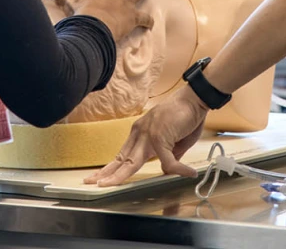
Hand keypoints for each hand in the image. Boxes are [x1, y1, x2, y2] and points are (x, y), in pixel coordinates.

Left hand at [84, 86, 208, 185]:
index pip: (123, 154)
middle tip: (90, 183)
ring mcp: (148, 135)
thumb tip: (166, 169)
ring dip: (119, 176)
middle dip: (105, 173)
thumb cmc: (187, 116)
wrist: (195, 98)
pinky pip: (168, 162)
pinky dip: (179, 169)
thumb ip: (169, 155)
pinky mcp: (160, 137)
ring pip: (131, 163)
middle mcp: (140, 133)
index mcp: (141, 132)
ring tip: (108, 186)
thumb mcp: (175, 141)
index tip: (101, 176)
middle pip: (121, 159)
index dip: (112, 167)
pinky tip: (188, 173)